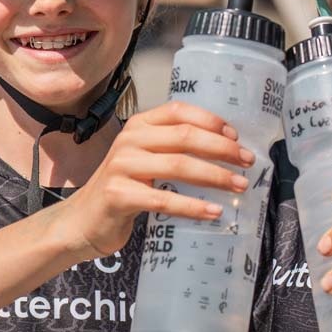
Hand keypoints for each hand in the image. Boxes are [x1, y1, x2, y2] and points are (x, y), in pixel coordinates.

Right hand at [55, 101, 254, 260]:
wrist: (83, 220)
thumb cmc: (123, 189)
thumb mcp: (145, 159)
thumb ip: (173, 149)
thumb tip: (226, 149)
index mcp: (139, 126)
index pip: (179, 111)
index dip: (212, 121)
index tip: (237, 137)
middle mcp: (129, 140)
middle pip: (185, 136)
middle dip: (222, 149)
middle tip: (247, 162)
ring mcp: (121, 167)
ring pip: (179, 165)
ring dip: (215, 176)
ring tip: (239, 186)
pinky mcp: (118, 195)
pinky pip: (164, 199)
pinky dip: (193, 207)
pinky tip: (213, 212)